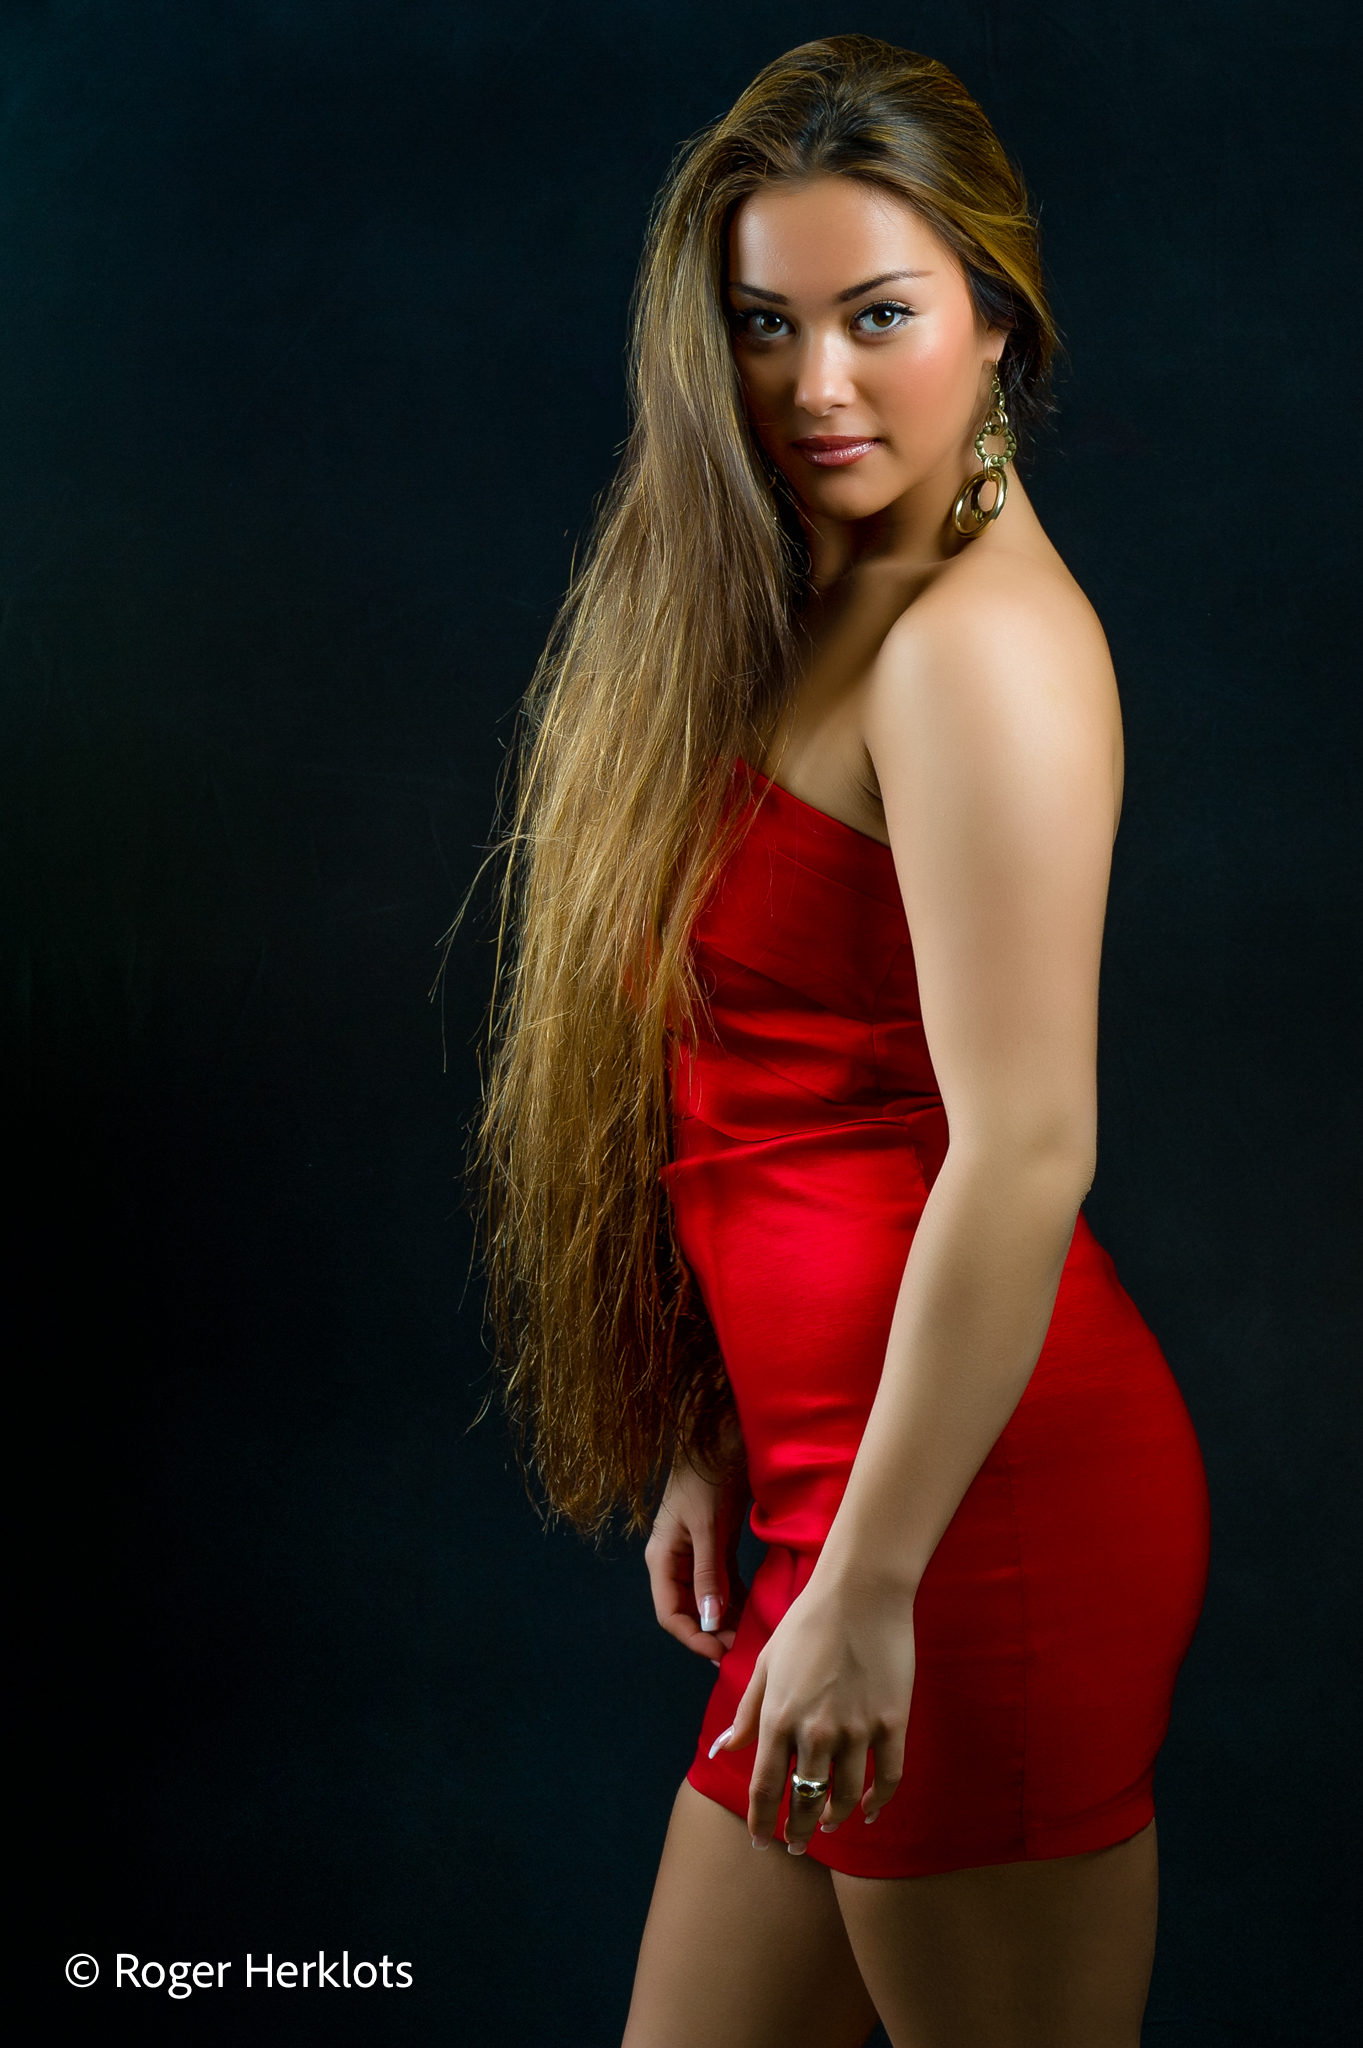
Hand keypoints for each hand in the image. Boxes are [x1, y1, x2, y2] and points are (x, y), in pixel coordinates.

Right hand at [645, 1455, 749, 1663]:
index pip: (669, 1613)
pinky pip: (723, 1583)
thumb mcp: (706, 1527)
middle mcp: (674, 1563)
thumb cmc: (705, 1477)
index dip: (693, 1637)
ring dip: (727, 1620)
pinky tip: (754, 1612)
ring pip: (708, 1600)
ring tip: (752, 1637)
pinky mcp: (715, 1547)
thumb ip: (707, 1573)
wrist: (717, 1438)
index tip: (721, 1652)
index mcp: (661, 1559)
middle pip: (688, 1611)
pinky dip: (736, 1599)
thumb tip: (711, 1619)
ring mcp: (695, 1555)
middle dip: (712, 1633)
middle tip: (743, 1651)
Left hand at [714, 1568, 914, 1849]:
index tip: (760, 1841)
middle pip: (805, 1800)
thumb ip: (748, 1712)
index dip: (762, 1822)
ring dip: (834, 1819)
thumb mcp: (766, 1663)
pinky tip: (869, 1811)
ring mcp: (858, 1730)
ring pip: (845, 1796)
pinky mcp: (892, 1723)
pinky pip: (887, 1778)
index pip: (766, 1788)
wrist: (861, 1591)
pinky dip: (878, 1802)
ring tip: (828, 1827)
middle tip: (795, 1846)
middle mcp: (816, 1732)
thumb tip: (725, 1749)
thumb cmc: (808, 1621)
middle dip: (798, 1830)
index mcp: (779, 1717)